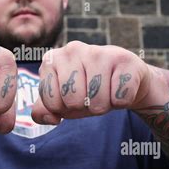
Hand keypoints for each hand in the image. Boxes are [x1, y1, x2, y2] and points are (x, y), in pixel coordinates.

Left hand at [31, 41, 150, 123]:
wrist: (122, 78)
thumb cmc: (86, 89)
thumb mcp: (61, 100)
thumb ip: (44, 110)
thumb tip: (51, 118)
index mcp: (52, 59)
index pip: (51, 101)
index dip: (63, 108)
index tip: (70, 97)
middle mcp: (72, 49)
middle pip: (74, 101)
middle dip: (84, 107)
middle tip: (90, 96)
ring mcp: (99, 51)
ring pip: (98, 101)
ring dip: (103, 105)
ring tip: (105, 92)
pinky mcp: (124, 58)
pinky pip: (120, 98)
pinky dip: (121, 101)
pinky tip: (119, 87)